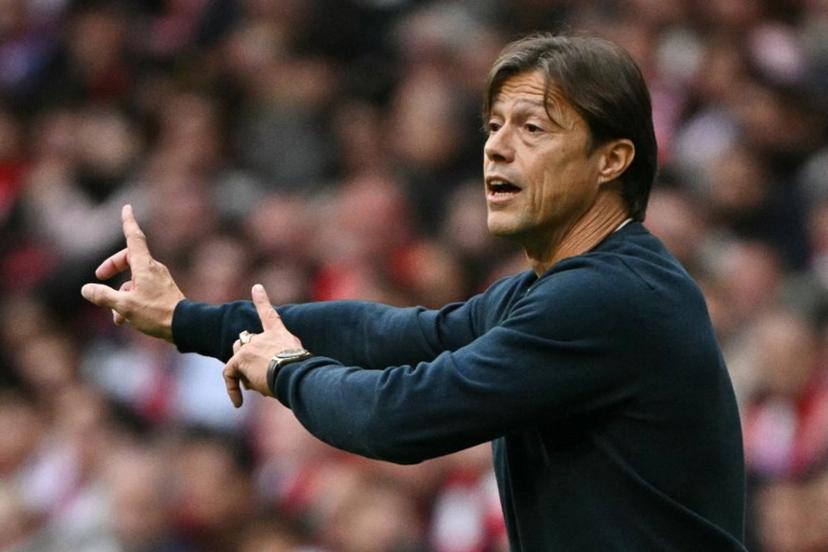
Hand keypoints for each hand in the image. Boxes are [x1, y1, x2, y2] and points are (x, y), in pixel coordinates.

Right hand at [81, 204, 184, 341]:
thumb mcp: (124, 305)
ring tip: (116, 316)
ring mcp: (159, 280)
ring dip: (119, 295)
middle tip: (99, 276)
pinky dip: (130, 301)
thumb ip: (103, 296)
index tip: (127, 207)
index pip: (134, 238)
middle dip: (112, 266)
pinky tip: (124, 320)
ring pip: (133, 280)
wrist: (185, 325)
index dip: (128, 222)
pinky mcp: (162, 292)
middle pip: (128, 258)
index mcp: (145, 265)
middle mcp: (153, 269)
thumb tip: (86, 289)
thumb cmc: (156, 313)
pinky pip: (141, 290)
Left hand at [223, 284, 302, 407]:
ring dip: (244, 374)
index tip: (257, 287)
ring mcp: (250, 346)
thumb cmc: (302, 371)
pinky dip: (232, 389)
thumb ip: (286, 361)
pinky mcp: (240, 359)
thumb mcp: (299, 361)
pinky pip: (229, 374)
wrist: (295, 373)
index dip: (262, 299)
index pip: (269, 314)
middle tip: (256, 376)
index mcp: (279, 334)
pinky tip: (237, 403)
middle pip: (244, 341)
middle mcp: (262, 336)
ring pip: (237, 359)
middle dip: (245, 357)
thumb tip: (276, 374)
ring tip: (259, 387)